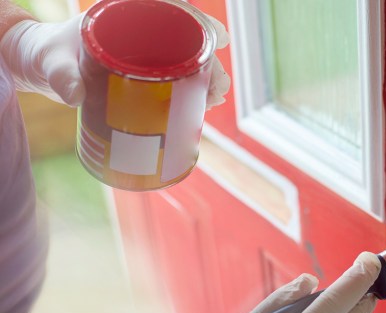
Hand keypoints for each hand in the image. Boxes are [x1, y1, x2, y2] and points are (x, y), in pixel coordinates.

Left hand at [0, 13, 230, 107]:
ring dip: (205, 77)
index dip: (197, 21)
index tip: (217, 35)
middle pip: (184, 39)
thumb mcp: (52, 63)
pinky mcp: (144, 76)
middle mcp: (140, 33)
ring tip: (215, 97)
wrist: (41, 67)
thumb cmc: (47, 55)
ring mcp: (144, 55)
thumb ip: (62, 77)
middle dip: (207, 58)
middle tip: (219, 82)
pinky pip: (174, 79)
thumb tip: (75, 96)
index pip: (169, 10)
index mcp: (124, 16)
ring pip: (184, 61)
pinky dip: (191, 90)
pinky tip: (202, 105)